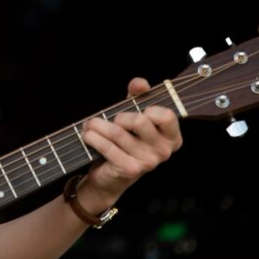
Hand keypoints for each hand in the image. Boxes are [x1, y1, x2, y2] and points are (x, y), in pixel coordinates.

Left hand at [77, 77, 182, 211]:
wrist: (109, 175)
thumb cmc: (124, 141)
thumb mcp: (132, 114)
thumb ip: (138, 95)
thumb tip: (140, 83)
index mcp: (171, 137)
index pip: (167, 115)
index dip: (149, 108)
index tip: (138, 109)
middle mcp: (164, 151)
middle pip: (140, 121)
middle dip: (118, 116)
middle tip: (110, 120)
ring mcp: (148, 162)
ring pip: (117, 132)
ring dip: (97, 125)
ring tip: (90, 126)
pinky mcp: (129, 170)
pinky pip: (106, 146)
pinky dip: (92, 137)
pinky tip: (87, 136)